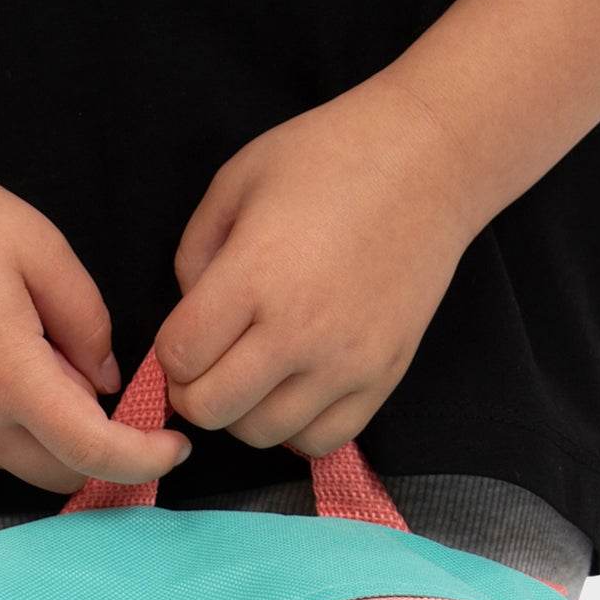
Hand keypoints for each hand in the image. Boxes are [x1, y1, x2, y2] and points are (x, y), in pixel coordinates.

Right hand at [0, 145, 192, 493]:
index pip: (93, 451)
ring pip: (15, 466)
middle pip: (59, 474)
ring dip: (42, 436)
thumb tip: (107, 383)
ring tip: (28, 360)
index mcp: (9, 375)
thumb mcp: (44, 251)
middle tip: (94, 383)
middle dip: (95, 447)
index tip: (174, 446)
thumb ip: (89, 324)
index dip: (144, 459)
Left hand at [156, 73, 483, 455]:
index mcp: (255, 275)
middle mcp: (299, 330)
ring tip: (255, 374)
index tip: (188, 334)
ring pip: (262, 435)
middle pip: (212, 410)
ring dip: (244, 413)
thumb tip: (191, 323)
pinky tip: (295, 390)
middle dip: (195, 393)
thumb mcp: (237, 182)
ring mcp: (345, 362)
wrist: (429, 161)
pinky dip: (296, 427)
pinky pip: (320, 440)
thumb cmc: (328, 159)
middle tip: (209, 364)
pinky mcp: (383, 378)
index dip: (170, 353)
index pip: (179, 358)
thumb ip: (194, 257)